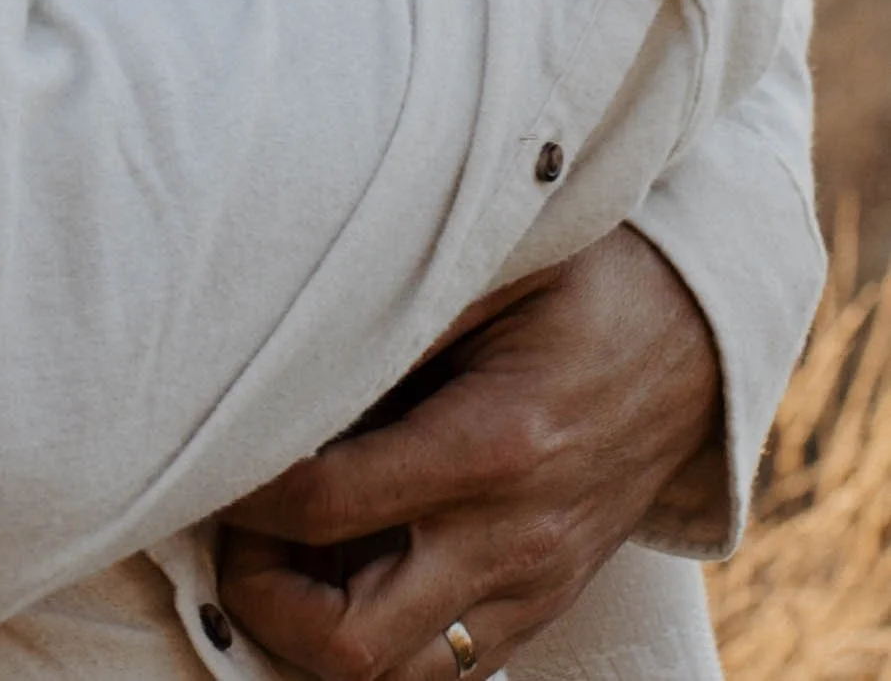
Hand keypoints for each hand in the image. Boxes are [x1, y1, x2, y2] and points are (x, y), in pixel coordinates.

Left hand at [214, 228, 720, 679]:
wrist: (697, 339)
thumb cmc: (583, 283)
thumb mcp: (494, 265)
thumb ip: (394, 306)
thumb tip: (279, 330)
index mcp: (494, 444)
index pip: (330, 504)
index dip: (245, 490)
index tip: (207, 449)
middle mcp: (513, 539)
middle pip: (355, 644)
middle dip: (263, 600)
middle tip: (229, 528)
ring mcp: (532, 588)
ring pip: (397, 679)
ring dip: (313, 636)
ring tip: (274, 556)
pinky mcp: (539, 607)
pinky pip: (444, 671)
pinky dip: (374, 643)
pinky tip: (334, 575)